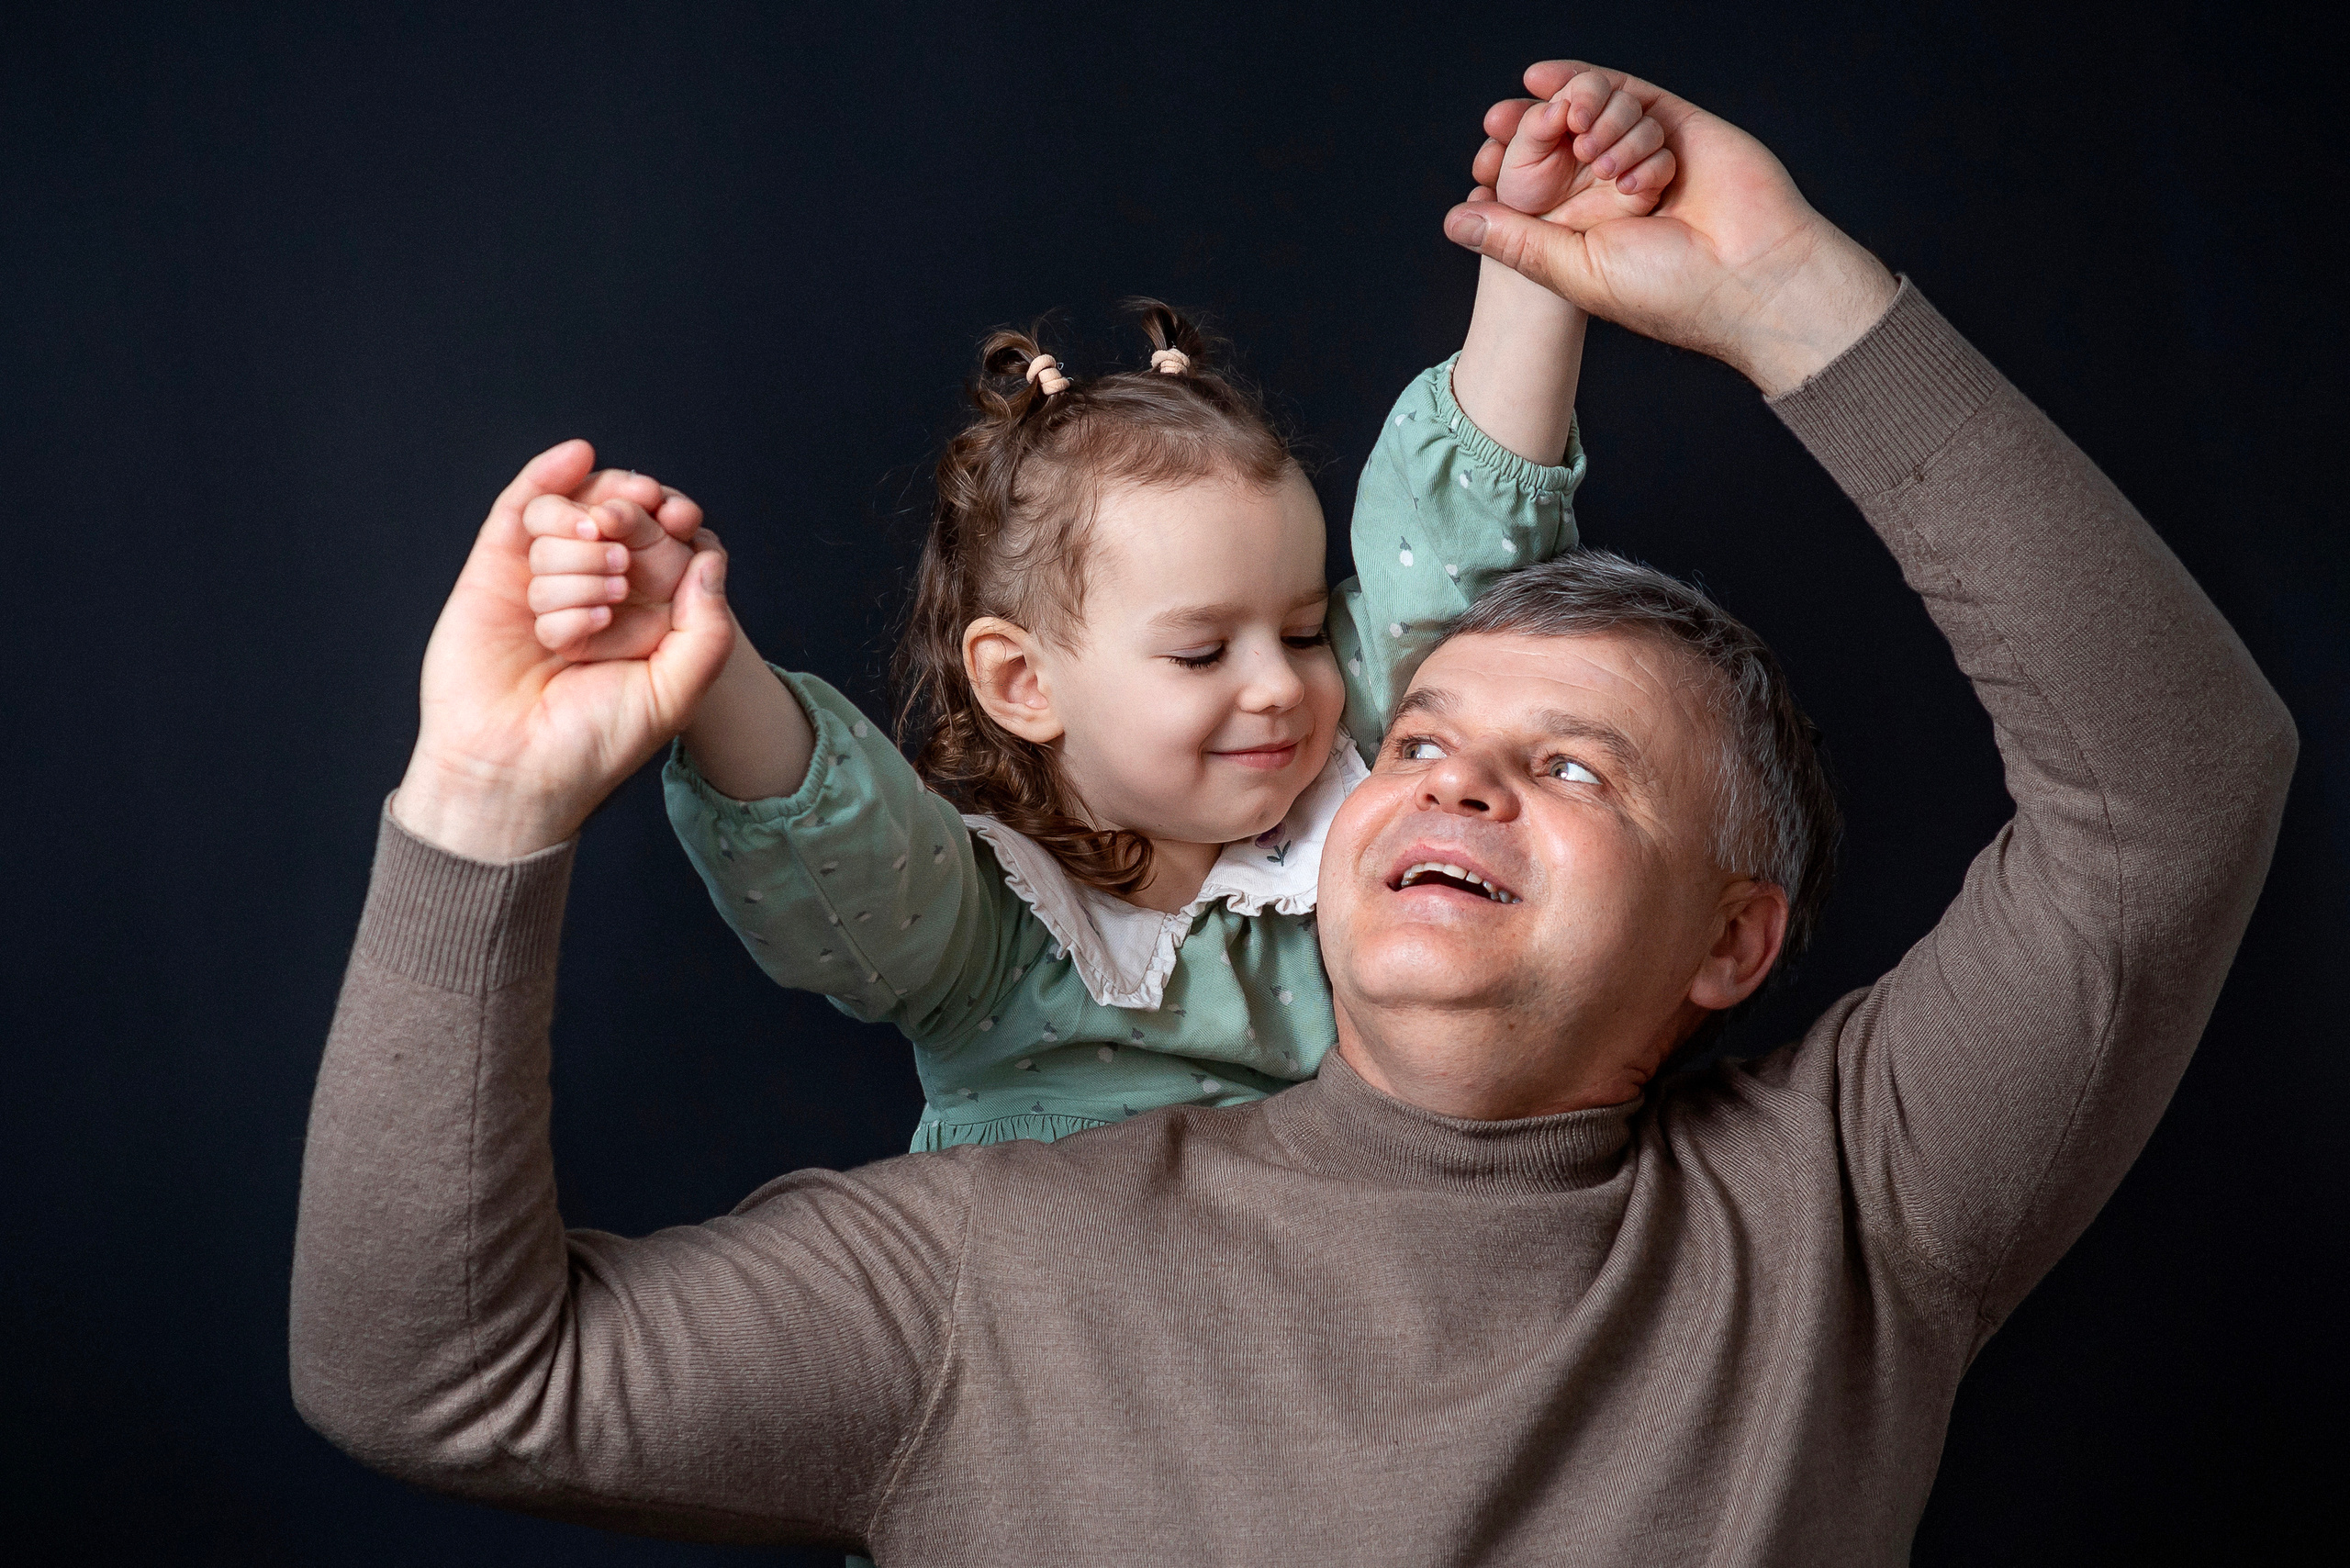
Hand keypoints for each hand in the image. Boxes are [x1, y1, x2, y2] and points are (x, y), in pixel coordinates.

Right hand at [391, 441, 735, 861]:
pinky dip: (548, 477)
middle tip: (622, 560)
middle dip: (629, 523)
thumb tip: (709, 556)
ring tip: (582, 613)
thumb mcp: (675, 693)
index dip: (673, 521)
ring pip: (573, 514)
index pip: (667, 540)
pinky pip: (522, 506)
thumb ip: (706, 629)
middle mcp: (596, 588)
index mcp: (644, 614)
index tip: (681, 519)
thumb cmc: (595, 742)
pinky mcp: (494, 570)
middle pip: (621, 515)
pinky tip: (576, 459)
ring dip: (580, 554)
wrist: (513, 769)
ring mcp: (544, 575)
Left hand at [1448, 61, 1897, 395]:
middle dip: (1533, 129)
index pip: (1543, 183)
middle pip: (1567, 141)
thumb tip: (1454, 220)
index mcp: (1595, 228)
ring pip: (1599, 113)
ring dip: (1584, 121)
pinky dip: (1597, 84)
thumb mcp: (1572, 269)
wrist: (1750, 276)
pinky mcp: (1684, 127)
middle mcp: (1621, 190)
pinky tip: (1552, 79)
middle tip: (1497, 123)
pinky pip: (1635, 94)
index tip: (1481, 155)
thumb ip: (1515, 241)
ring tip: (1591, 150)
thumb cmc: (1669, 290)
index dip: (1511, 164)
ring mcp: (1655, 154)